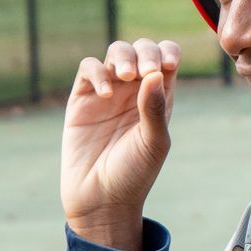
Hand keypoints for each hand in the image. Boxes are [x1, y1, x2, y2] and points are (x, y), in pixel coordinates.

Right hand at [61, 39, 180, 249]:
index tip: (168, 65)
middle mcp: (133, 91)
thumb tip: (157, 73)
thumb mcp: (153, 142)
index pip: (166, 59)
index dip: (167, 53)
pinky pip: (88, 69)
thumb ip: (155, 108)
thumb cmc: (134, 174)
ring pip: (115, 53)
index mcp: (158, 98)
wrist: (101, 200)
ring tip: (126, 75)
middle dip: (146, 52)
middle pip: (141, 49)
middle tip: (146, 71)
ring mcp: (107, 92)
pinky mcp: (82, 99)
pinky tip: (105, 93)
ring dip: (123, 56)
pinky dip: (97, 72)